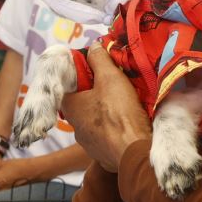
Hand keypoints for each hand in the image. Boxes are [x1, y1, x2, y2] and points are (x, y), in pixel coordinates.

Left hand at [62, 49, 151, 172]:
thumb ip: (100, 60)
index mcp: (71, 108)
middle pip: (83, 105)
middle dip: (96, 95)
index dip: (81, 78)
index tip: (97, 72)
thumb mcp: (110, 78)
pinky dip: (115, 130)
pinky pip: (107, 138)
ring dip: (106, 114)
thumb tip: (93, 47)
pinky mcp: (103, 155)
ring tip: (125, 105)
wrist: (134, 152)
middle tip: (114, 87)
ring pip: (95, 122)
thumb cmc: (119, 113)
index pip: (67, 88)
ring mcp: (89, 144)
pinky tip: (128, 125)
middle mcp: (75, 127)